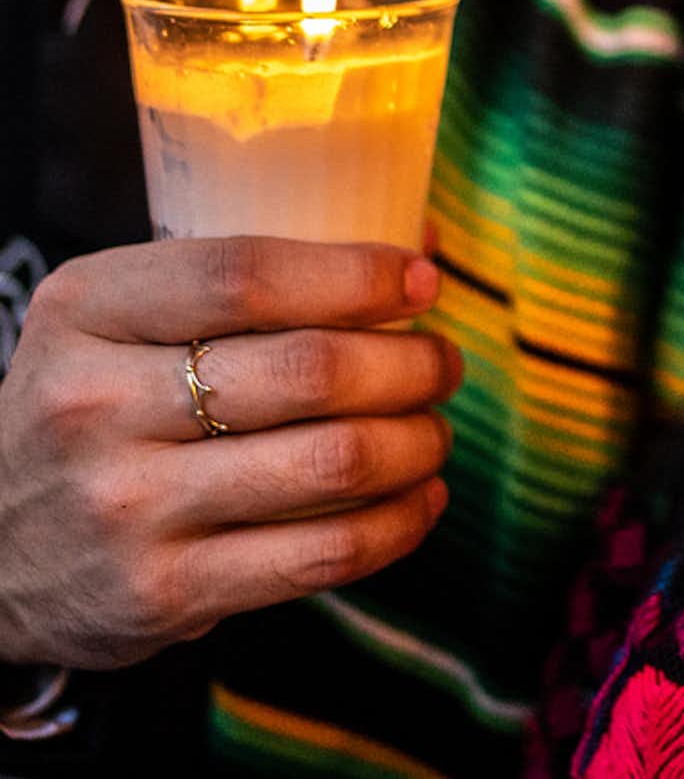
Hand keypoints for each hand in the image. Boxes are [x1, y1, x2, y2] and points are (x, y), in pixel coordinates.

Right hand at [0, 237, 460, 669]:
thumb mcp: (124, 315)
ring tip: (434, 430)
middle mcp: (95, 406)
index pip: (247, 275)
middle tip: (441, 363)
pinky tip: (419, 498)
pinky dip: (397, 523)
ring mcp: (126, 508)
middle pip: (310, 371)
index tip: (420, 283)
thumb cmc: (96, 402)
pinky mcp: (160, 595)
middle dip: (410, 364)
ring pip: (332, 464)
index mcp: (88, 310)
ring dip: (418, 442)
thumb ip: (249, 276)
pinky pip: (320, 556)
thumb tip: (425, 241)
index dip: (357, 274)